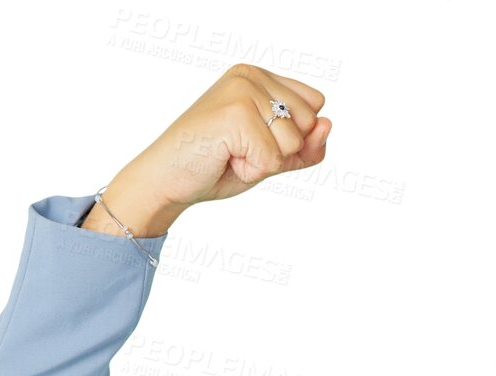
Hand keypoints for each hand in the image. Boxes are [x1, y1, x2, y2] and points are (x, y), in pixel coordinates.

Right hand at [88, 63, 332, 236]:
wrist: (167, 179)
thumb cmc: (216, 164)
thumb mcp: (273, 156)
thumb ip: (307, 145)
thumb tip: (328, 124)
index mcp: (260, 76)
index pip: (315, 105)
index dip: (294, 136)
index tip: (254, 139)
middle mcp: (250, 76)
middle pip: (309, 122)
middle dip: (281, 149)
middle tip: (239, 149)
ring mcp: (242, 91)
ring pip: (294, 142)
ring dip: (265, 161)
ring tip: (231, 153)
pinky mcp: (235, 113)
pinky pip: (273, 158)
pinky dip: (252, 170)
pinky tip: (224, 158)